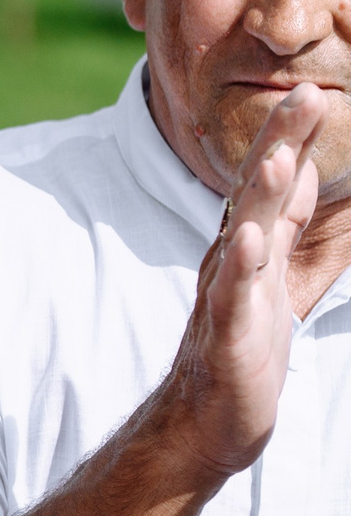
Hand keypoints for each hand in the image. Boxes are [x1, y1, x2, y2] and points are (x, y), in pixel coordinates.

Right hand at [163, 81, 326, 477]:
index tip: (310, 90)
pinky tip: (251, 242)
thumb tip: (300, 170)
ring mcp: (226, 299)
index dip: (288, 138)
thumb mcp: (275, 276)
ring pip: (245, 240)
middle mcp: (231, 264)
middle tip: (303, 96)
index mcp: (248, 249)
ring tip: (276, 158)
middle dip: (278, 145)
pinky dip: (241, 270)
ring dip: (258, 198)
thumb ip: (287, 225)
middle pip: (256, 196)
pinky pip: (233, 300)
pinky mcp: (228, 340)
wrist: (205, 425)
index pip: (270, 183)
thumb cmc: (244, 351)